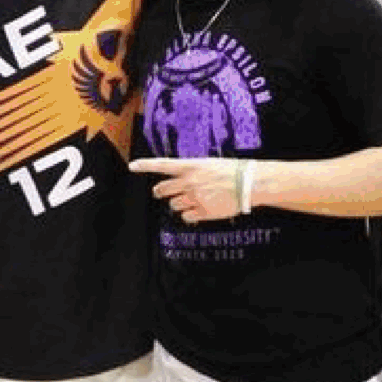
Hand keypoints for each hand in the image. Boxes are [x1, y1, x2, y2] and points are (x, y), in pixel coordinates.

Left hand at [130, 156, 248, 222]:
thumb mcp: (209, 164)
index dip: (145, 165)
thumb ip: (191, 171)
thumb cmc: (232, 170)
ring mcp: (195, 197)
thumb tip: (180, 179)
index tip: (132, 166)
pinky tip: (197, 210)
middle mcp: (189, 182)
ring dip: (178, 204)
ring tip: (191, 200)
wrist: (250, 182)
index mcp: (191, 166)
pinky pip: (186, 217)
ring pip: (173, 205)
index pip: (162, 164)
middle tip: (161, 193)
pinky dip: (188, 215)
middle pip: (162, 189)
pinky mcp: (203, 211)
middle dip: (161, 192)